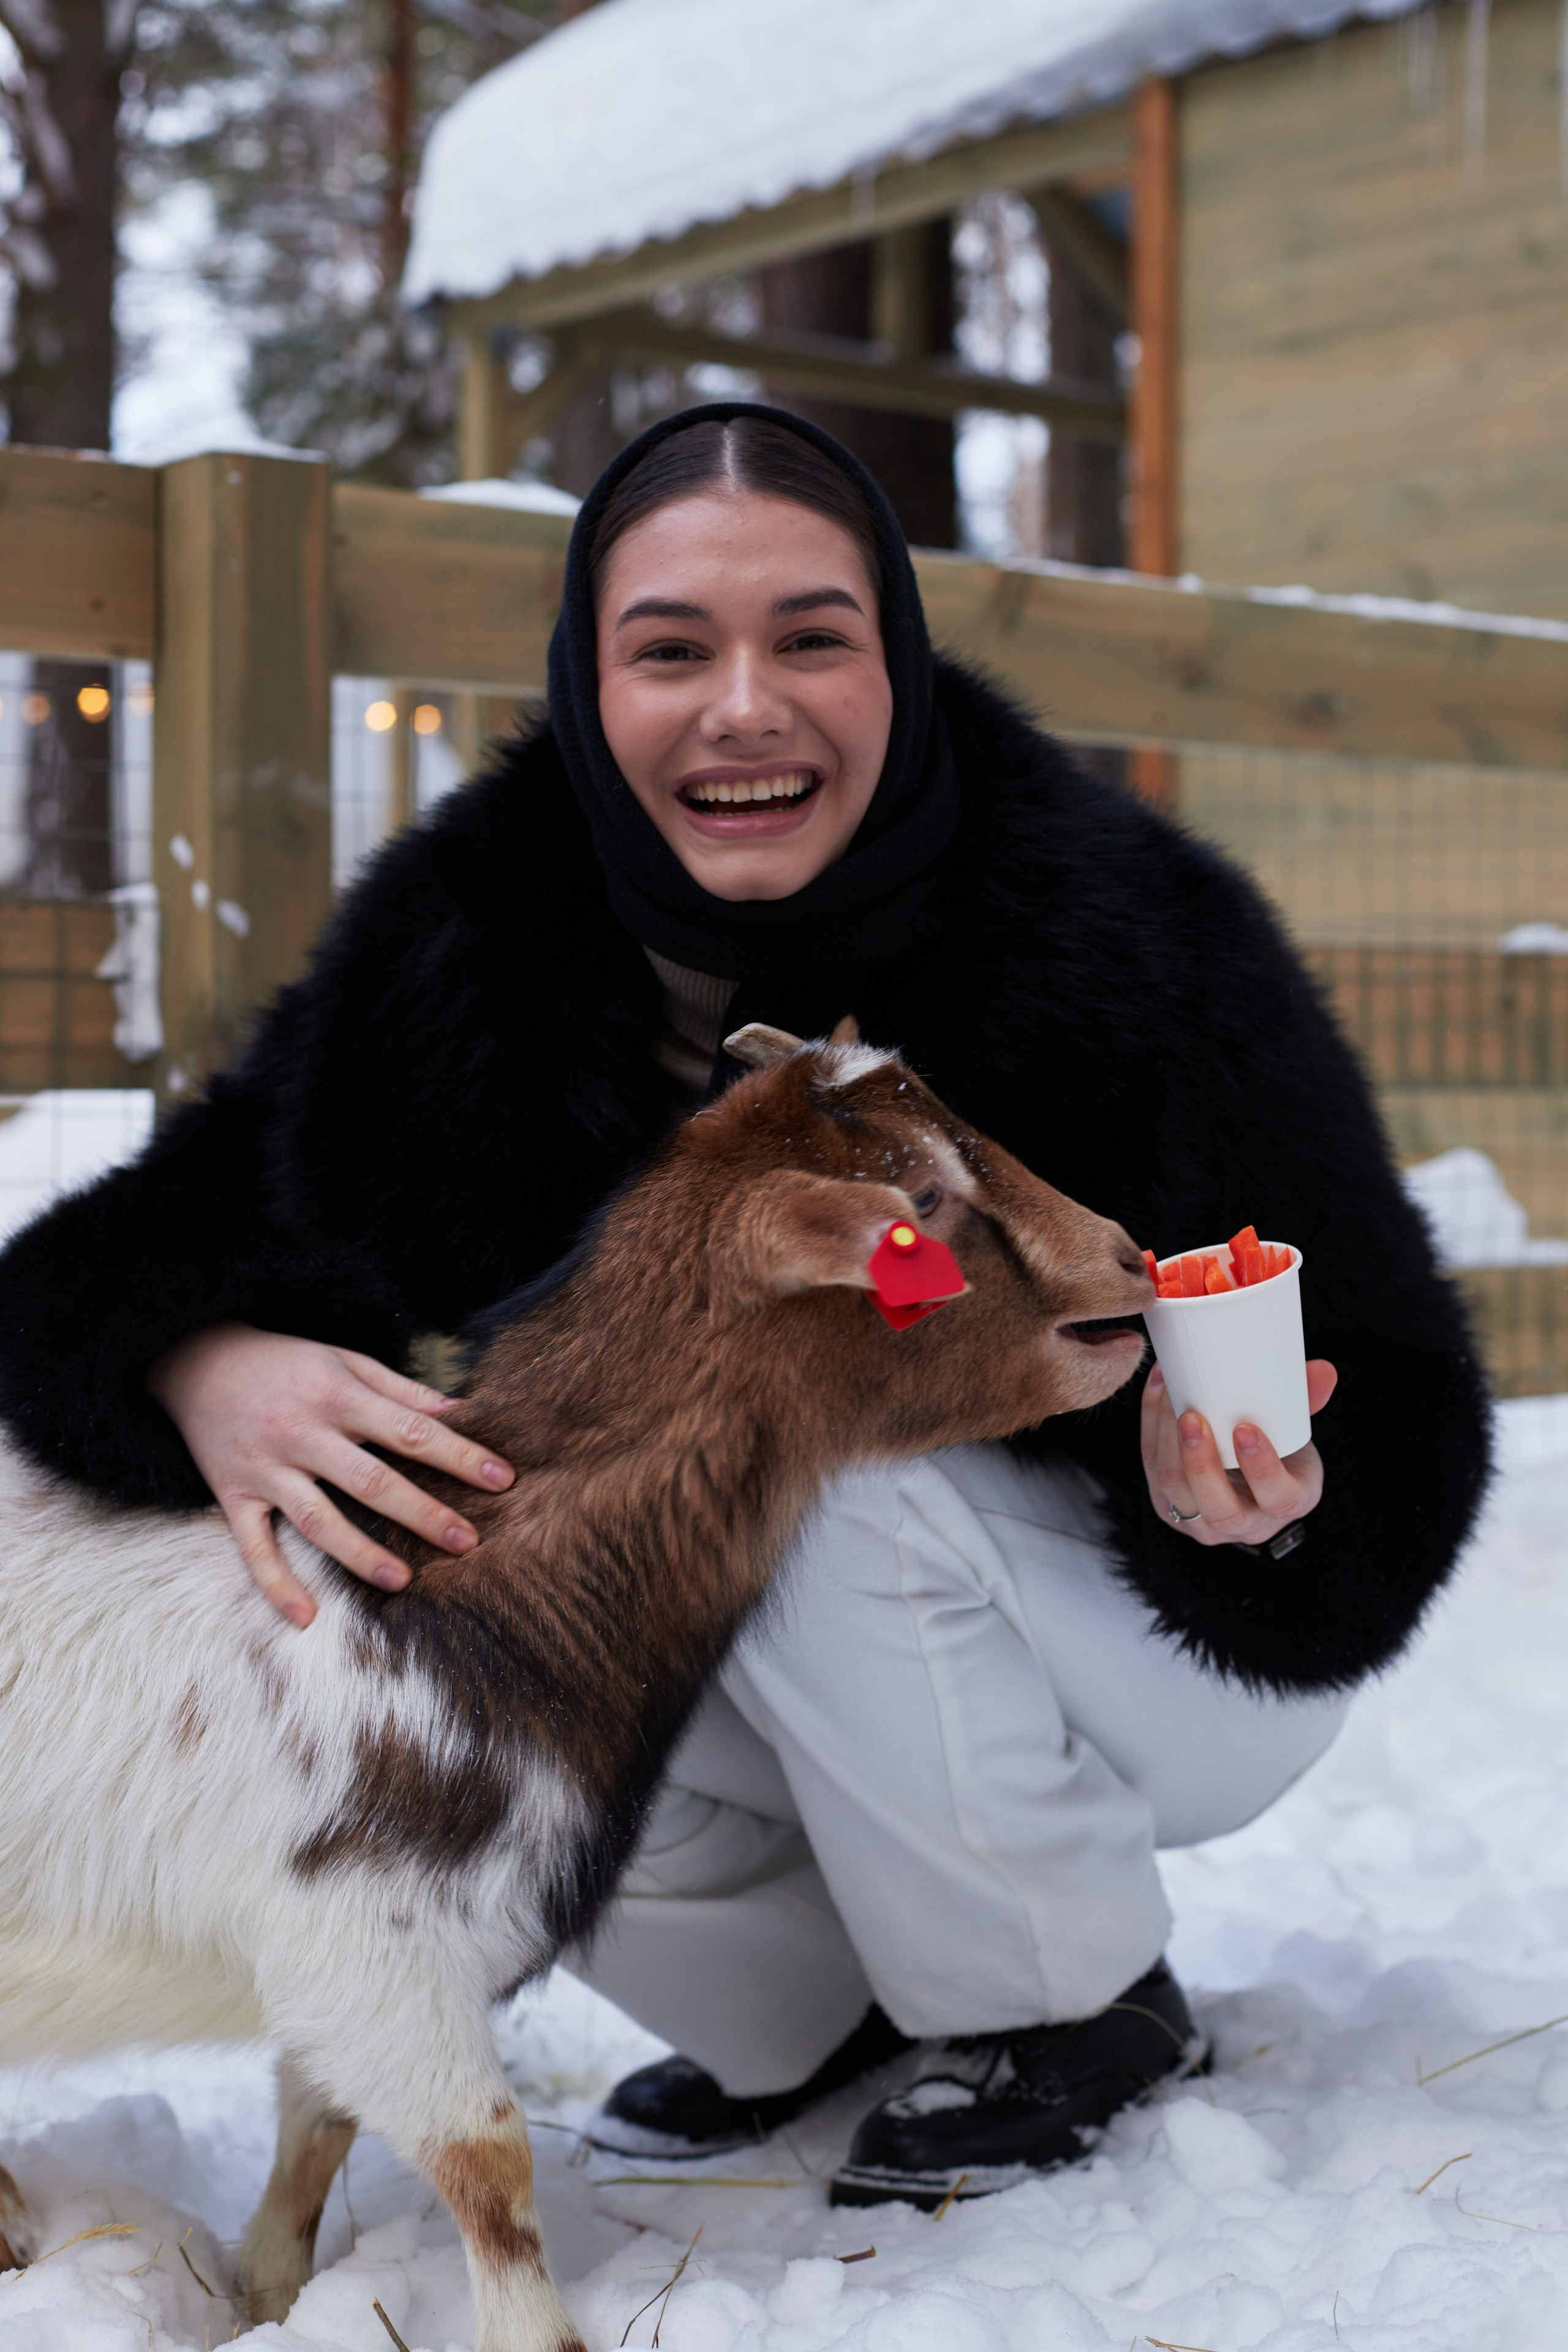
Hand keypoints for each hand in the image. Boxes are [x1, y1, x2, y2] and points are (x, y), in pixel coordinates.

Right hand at [148, 1323, 513, 1627]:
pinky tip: (306, 1618)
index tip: (503, 1479)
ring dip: (360, 1553)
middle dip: (422, 1512)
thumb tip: (460, 1410)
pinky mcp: (232, 1494)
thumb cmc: (286, 1361)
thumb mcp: (344, 1360)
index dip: (459, 1455)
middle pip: (370, 1480)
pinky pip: (253, 1547)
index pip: (410, 1430)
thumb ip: (401, 1389)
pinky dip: (276, 1585)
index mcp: (337, 1395)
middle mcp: (302, 1433)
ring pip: (317, 1519)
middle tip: (467, 1541)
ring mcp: (265, 1467)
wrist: (195, 1358)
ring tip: (404, 1580)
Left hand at [1141, 1357, 1337, 1548]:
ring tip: (1169, 1397)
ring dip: (1166, 1443)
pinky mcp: (1169, 1507)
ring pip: (1176, 1493)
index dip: (1262, 1468)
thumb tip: (1324, 1370)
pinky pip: (1153, 1473)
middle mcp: (1244, 1525)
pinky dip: (1151, 1429)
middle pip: (1220, 1509)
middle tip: (1192, 1417)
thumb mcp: (1296, 1431)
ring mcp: (1202, 1523)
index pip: (1278, 1499)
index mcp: (1287, 1504)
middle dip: (1201, 1463)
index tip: (1246, 1429)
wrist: (1246, 1473)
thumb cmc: (1277, 1449)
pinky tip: (1157, 1391)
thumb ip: (1308, 1400)